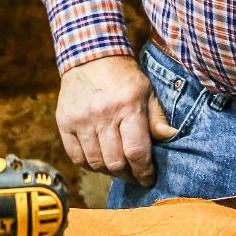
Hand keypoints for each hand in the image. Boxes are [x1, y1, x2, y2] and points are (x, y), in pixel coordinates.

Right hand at [55, 54, 176, 185]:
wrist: (90, 56)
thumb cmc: (123, 77)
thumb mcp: (147, 92)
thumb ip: (157, 118)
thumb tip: (171, 137)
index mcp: (128, 107)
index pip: (136, 152)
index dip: (144, 172)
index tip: (148, 178)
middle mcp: (103, 115)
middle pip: (115, 162)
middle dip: (128, 175)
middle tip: (134, 175)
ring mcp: (81, 120)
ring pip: (95, 163)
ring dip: (108, 171)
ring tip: (117, 167)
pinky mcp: (64, 122)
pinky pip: (76, 157)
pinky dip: (88, 164)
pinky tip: (98, 160)